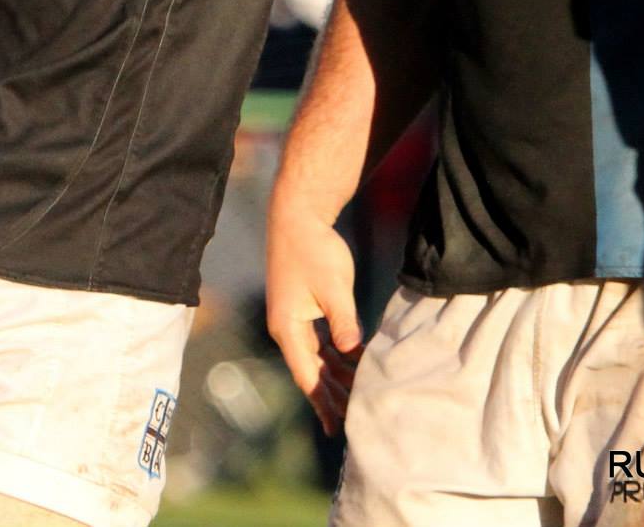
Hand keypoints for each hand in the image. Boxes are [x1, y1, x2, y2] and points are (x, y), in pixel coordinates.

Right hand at [265, 203, 364, 435]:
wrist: (297, 218)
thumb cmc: (313, 250)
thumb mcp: (333, 287)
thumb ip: (343, 321)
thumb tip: (351, 351)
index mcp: (288, 328)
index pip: (307, 375)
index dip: (322, 401)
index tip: (335, 426)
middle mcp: (287, 329)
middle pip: (311, 371)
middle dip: (330, 395)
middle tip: (350, 419)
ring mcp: (294, 319)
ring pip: (316, 357)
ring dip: (335, 375)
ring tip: (356, 395)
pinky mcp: (302, 308)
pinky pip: (319, 341)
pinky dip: (335, 355)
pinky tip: (354, 362)